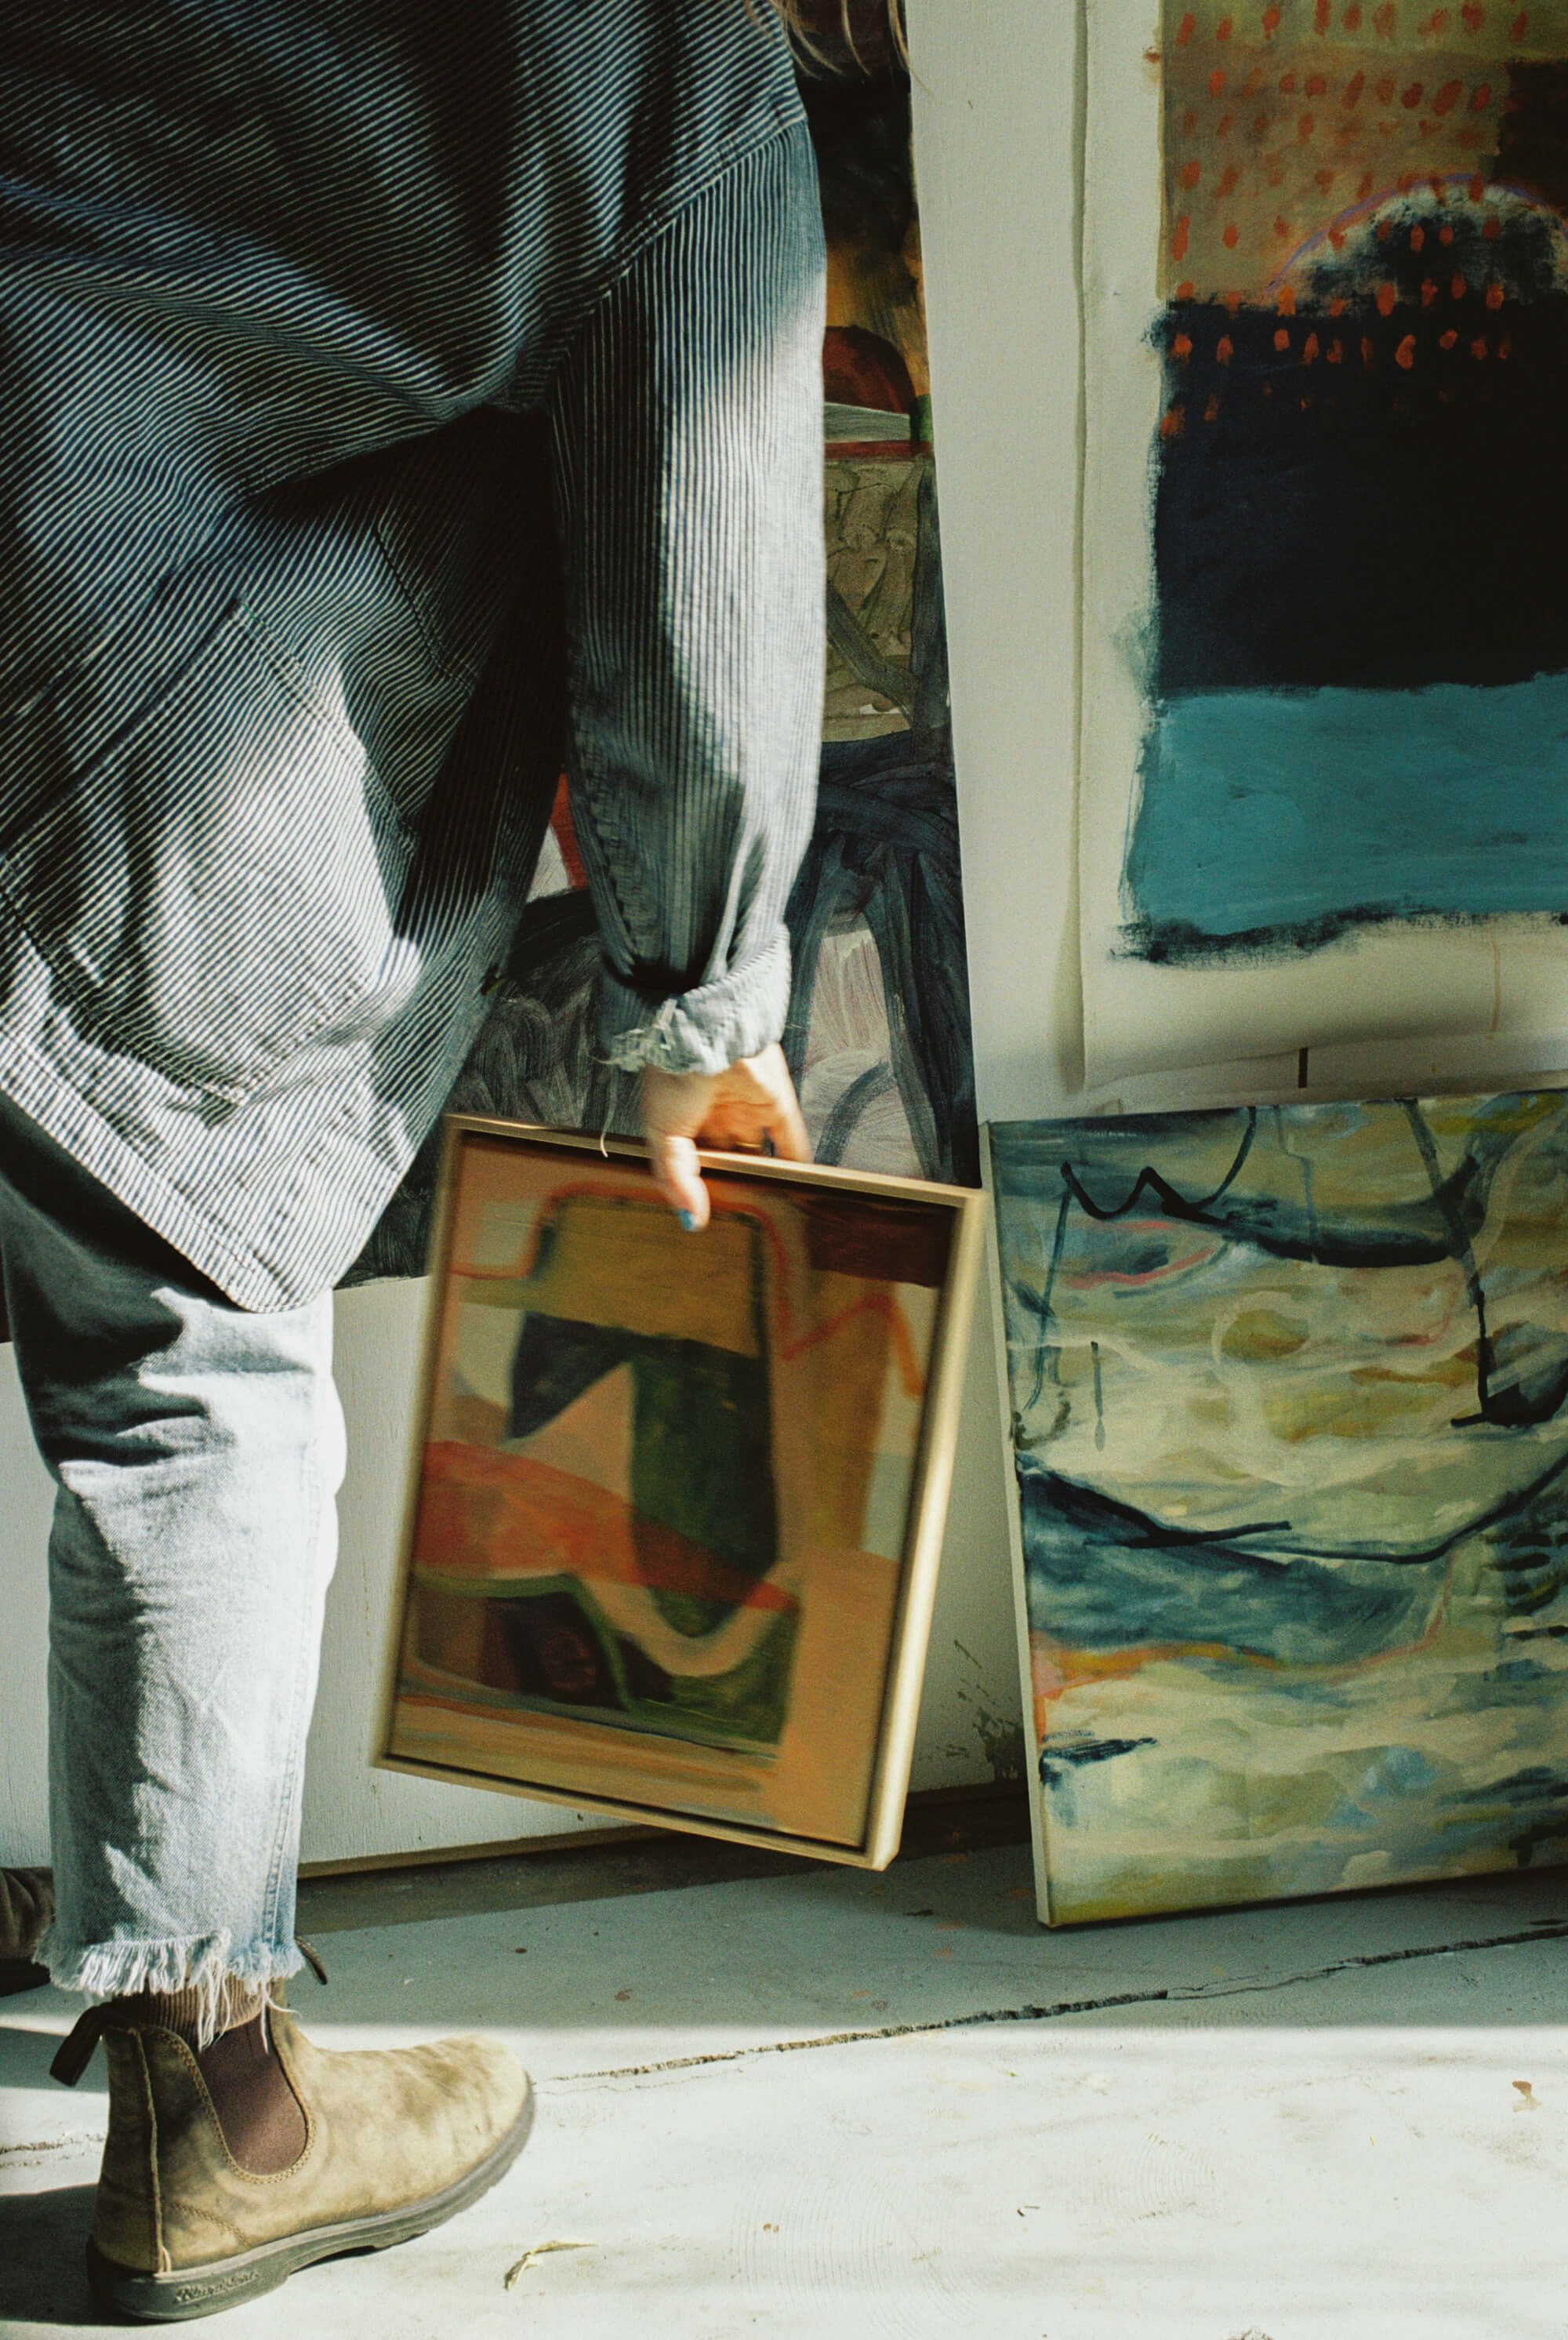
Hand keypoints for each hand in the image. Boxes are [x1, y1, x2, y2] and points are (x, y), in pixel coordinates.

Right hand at [642, 1043, 810, 1229]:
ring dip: (762, 1174)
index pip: (694, 1159)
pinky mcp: (777, 1104)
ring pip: (758, 1149)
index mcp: (685, 1120)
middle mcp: (717, 1114)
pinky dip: (793, 1161)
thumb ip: (676, 1180)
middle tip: (735, 1214)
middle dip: (730, 1181)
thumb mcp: (660, 1136)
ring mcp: (748, 1108)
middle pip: (727, 1156)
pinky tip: (796, 1185)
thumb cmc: (670, 1079)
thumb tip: (691, 1219)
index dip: (698, 1185)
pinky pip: (789, 1138)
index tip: (702, 1212)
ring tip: (766, 1206)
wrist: (701, 1039)